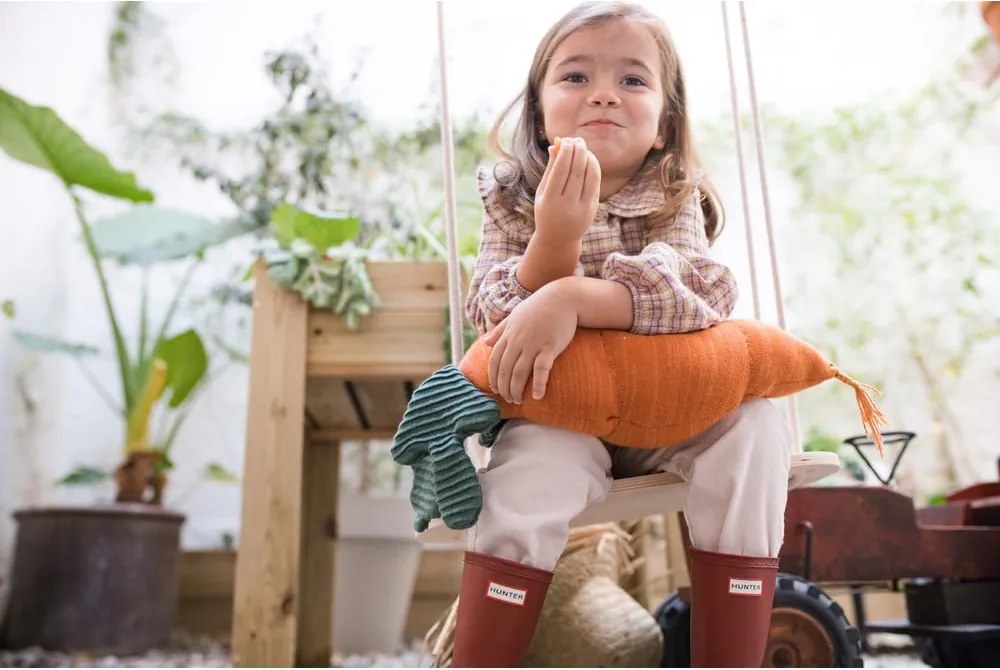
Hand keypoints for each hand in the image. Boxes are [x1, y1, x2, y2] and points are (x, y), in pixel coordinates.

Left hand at [485, 283, 577, 403]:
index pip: (494, 361)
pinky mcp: (550, 347)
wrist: (563, 298)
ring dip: (517, 390)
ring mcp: (533, 344)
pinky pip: (541, 369)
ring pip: (519, 372)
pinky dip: (538, 383)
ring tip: (518, 401)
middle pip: (505, 370)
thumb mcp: (515, 315)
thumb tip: (485, 342)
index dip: (494, 378)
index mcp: (508, 334)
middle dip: (504, 388)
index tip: (496, 390)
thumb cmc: (539, 306)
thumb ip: (500, 330)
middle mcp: (518, 341)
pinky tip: (537, 396)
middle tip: (509, 400)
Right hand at [534, 137, 600, 244]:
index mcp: (550, 201)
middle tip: (577, 140)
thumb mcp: (542, 192)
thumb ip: (550, 169)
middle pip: (576, 171)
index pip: (560, 171)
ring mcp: (582, 208)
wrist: (558, 240)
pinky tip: (589, 159)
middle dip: (578, 151)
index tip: (566, 140)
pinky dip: (593, 168)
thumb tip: (556, 145)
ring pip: (590, 176)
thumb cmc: (546, 211)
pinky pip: (595, 183)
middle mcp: (567, 205)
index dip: (565, 153)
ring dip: (588, 158)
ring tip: (583, 147)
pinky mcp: (592, 209)